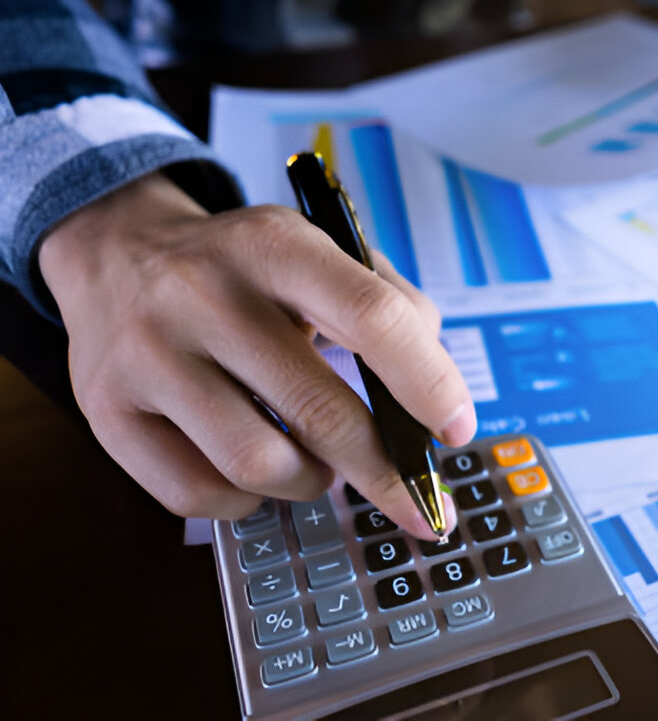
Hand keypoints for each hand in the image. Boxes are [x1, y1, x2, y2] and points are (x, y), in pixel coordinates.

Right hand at [39, 173, 474, 538]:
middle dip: (386, 471)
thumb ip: (389, 304)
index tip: (458, 431)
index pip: (372, 318)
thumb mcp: (316, 251)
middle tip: (418, 502)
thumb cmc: (245, 268)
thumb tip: (436, 391)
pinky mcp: (108, 412)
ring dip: (311, 482)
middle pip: (321, 410)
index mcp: (276, 246)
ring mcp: (148, 357)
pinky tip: (255, 470)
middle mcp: (204, 296)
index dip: (428, 384)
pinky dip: (247, 500)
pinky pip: (198, 495)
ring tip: (318, 464)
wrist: (116, 254)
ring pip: (260, 465)